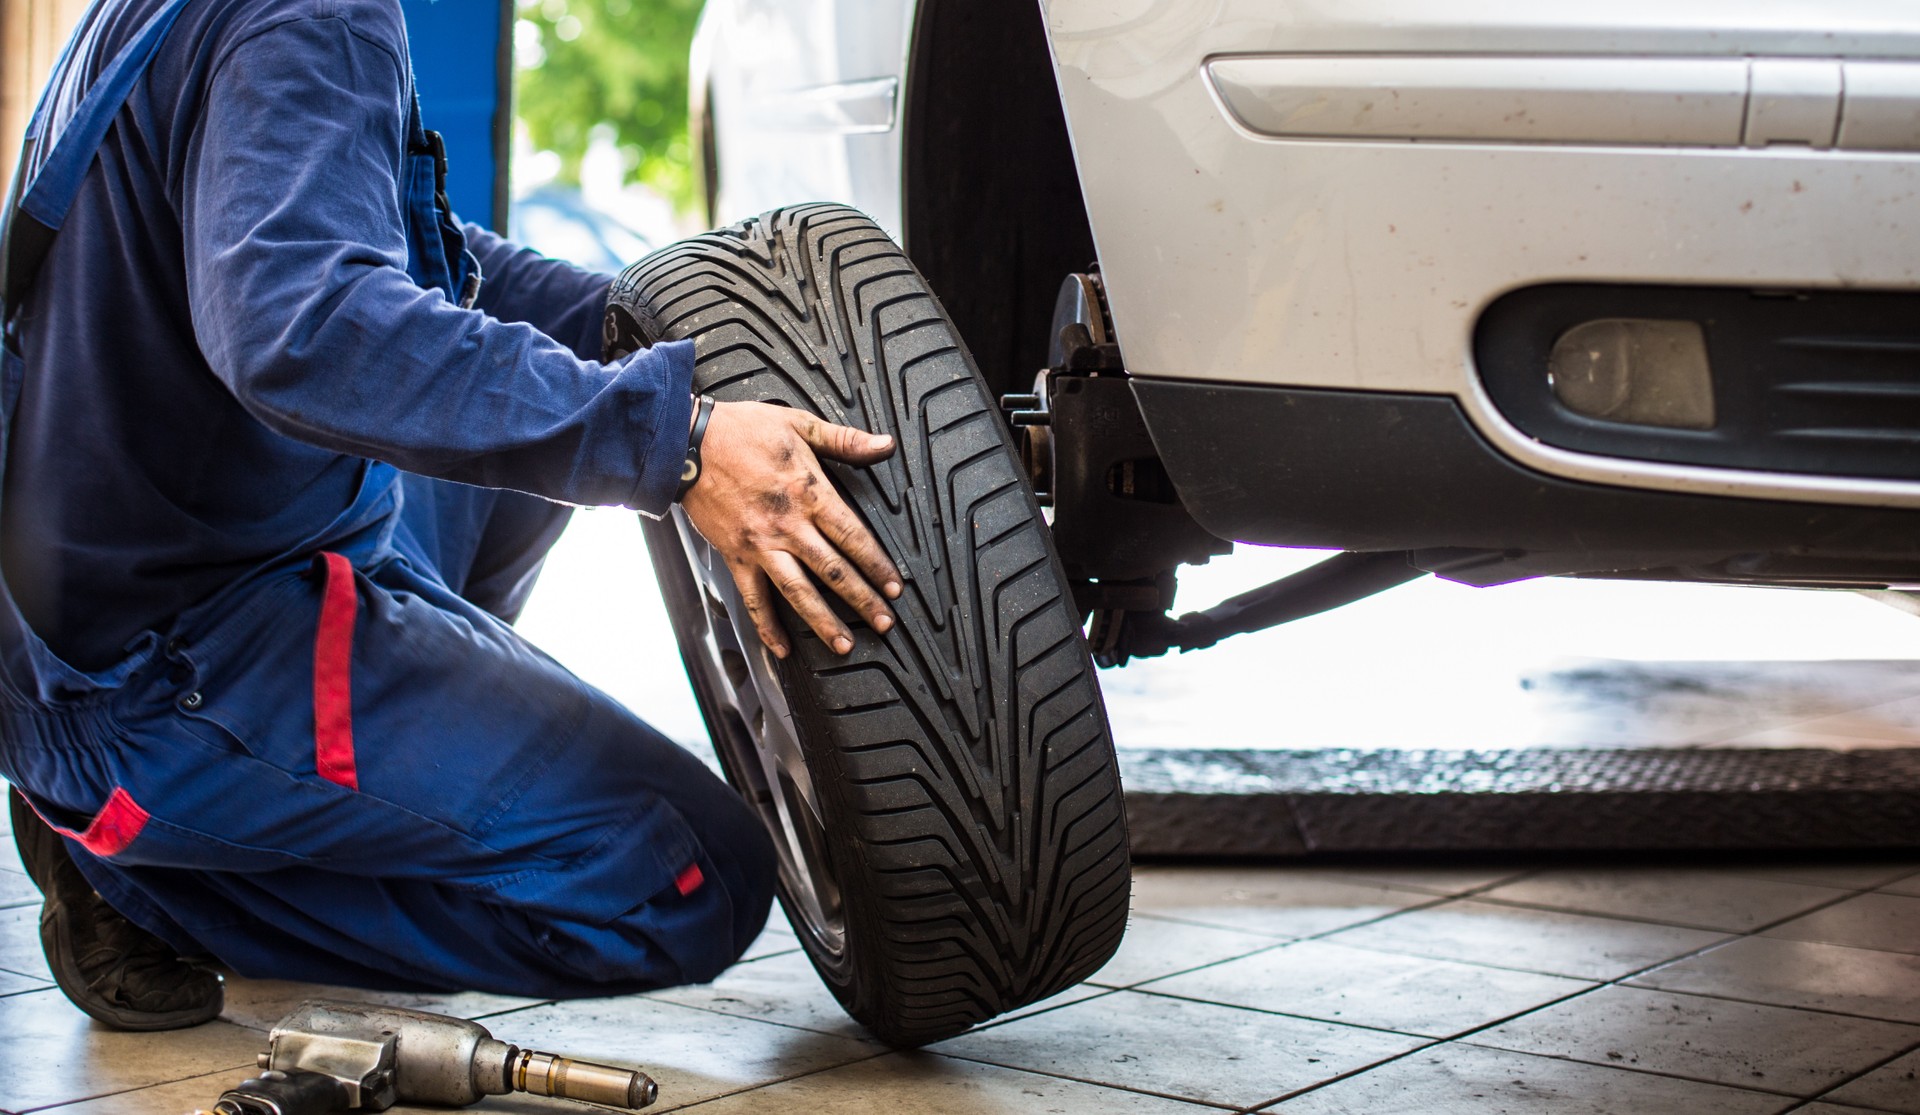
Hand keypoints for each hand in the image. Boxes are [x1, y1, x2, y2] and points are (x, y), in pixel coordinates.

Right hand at [681, 400, 903, 657]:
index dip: (877, 564)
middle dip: (862, 600)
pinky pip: (754, 597)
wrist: (686, 443)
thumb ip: (845, 440)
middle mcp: (788, 525)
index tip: (894, 587)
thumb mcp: (799, 423)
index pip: (853, 536)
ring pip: (798, 592)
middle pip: (833, 571)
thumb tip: (884, 444)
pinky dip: (766, 626)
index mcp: (809, 492)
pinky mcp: (736, 556)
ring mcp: (761, 545)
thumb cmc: (740, 430)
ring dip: (822, 622)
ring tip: (843, 644)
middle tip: (884, 623)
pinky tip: (781, 648)